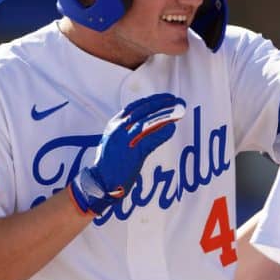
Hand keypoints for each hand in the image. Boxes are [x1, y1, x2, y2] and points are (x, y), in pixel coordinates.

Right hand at [69, 93, 184, 214]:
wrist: (100, 182)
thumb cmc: (108, 163)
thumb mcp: (113, 140)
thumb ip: (126, 130)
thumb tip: (147, 123)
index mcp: (113, 125)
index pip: (135, 106)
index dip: (151, 100)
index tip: (164, 97)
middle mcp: (118, 129)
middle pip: (143, 110)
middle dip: (161, 103)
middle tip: (176, 100)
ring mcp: (125, 140)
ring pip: (148, 121)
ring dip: (165, 114)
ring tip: (178, 110)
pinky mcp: (133, 152)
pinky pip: (151, 139)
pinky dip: (163, 132)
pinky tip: (172, 128)